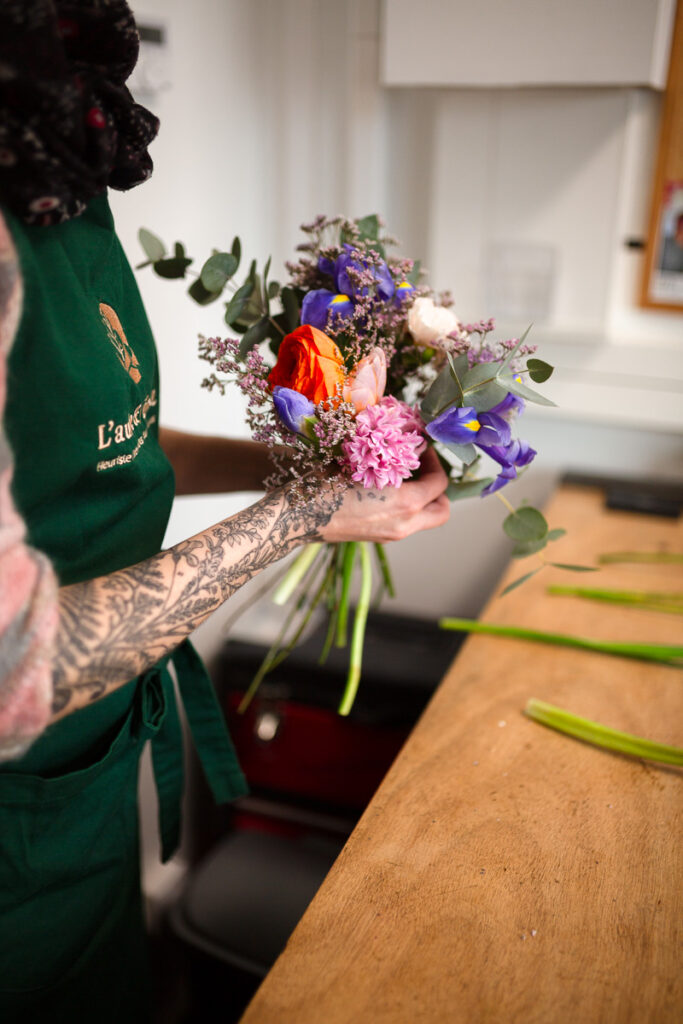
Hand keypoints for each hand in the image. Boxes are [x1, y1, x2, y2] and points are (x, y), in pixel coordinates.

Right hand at [319, 446, 449, 543]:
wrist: (298, 516)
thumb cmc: (325, 485)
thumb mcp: (360, 461)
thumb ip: (389, 455)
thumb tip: (405, 441)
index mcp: (405, 504)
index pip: (439, 484)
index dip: (436, 462)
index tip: (422, 449)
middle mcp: (404, 524)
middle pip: (441, 511)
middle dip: (438, 489)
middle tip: (423, 469)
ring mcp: (391, 535)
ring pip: (424, 519)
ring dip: (422, 498)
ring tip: (404, 477)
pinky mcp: (379, 538)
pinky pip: (406, 523)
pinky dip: (406, 507)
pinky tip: (385, 489)